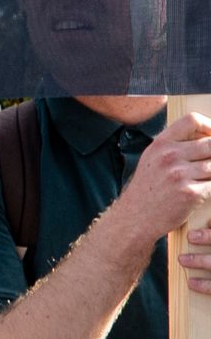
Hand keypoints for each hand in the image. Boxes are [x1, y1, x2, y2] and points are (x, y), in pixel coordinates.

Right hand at [109, 111, 210, 262]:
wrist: (135, 218)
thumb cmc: (147, 190)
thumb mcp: (152, 160)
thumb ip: (174, 146)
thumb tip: (205, 137)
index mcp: (160, 145)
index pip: (192, 120)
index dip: (209, 126)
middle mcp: (169, 156)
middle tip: (209, 162)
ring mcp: (179, 175)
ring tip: (203, 178)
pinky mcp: (190, 193)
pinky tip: (202, 191)